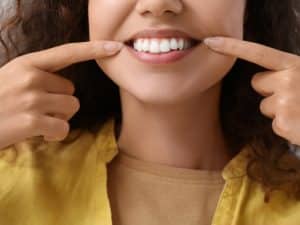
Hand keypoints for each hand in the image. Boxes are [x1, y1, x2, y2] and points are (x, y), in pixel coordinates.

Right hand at [0, 40, 122, 148]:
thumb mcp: (12, 79)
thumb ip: (37, 77)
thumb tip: (66, 88)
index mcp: (27, 64)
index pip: (67, 53)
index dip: (93, 49)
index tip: (115, 47)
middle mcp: (31, 78)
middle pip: (72, 91)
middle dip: (60, 102)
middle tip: (39, 109)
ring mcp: (32, 99)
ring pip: (71, 108)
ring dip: (59, 118)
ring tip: (37, 121)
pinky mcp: (32, 121)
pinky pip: (63, 128)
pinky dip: (54, 134)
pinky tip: (38, 134)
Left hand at [204, 36, 299, 145]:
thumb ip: (288, 73)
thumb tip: (264, 80)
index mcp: (296, 65)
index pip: (258, 53)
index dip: (232, 47)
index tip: (210, 41)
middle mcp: (289, 80)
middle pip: (258, 83)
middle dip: (271, 90)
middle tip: (296, 97)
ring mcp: (285, 102)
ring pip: (265, 106)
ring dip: (280, 110)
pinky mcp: (283, 123)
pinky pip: (274, 124)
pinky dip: (286, 127)